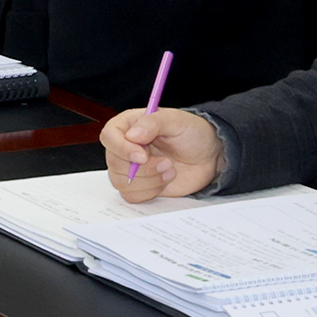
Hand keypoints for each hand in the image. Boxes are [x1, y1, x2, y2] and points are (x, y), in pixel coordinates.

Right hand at [100, 106, 224, 200]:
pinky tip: (165, 180)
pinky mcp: (139, 186)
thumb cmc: (192, 133)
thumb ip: (153, 123)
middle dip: (143, 168)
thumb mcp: (176, 120)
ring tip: (169, 170)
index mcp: (128, 126)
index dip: (122, 148)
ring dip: (150, 180)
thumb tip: (131, 136)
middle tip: (167, 163)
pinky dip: (150, 192)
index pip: (109, 136)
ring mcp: (130, 168)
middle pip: (114, 163)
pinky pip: (131, 196)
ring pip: (122, 182)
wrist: (208, 156)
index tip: (142, 156)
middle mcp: (124, 147)